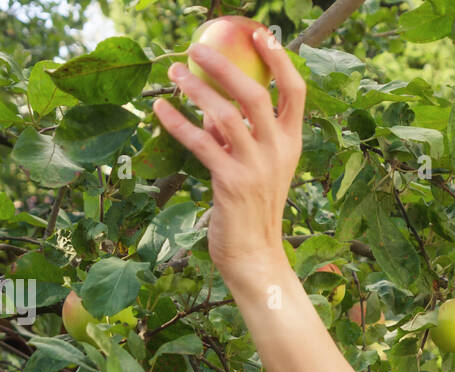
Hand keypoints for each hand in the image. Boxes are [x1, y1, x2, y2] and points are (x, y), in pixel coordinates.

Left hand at [154, 29, 305, 285]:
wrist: (255, 255)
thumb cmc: (252, 210)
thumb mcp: (255, 167)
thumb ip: (241, 136)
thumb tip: (212, 105)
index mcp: (291, 143)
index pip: (295, 92)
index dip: (280, 60)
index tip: (260, 33)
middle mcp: (278, 152)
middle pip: (256, 94)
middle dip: (225, 65)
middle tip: (197, 47)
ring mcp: (256, 168)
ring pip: (224, 115)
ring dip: (195, 89)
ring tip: (172, 73)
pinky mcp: (231, 183)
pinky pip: (200, 143)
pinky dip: (177, 122)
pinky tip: (160, 108)